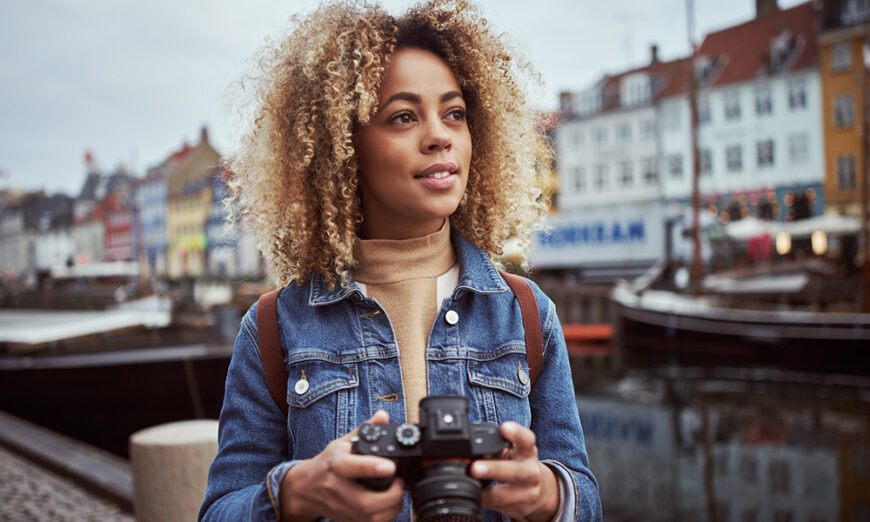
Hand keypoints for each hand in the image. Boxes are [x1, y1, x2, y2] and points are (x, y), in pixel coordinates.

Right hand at [279, 410, 403, 521]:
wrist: (307, 488)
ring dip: (392, 507)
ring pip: (370, 517)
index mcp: (336, 464)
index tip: (389, 466)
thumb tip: (382, 416)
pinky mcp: (347, 521)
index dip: (371, 468)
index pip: (351, 467)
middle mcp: (337, 488)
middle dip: (391, 495)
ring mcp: (342, 508)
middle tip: (401, 483)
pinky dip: (386, 515)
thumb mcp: (342, 442)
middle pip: (365, 502)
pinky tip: (389, 504)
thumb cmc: (328, 463)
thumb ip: (365, 429)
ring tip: (397, 492)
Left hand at [470, 422, 558, 521]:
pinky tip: (475, 498)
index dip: (517, 433)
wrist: (540, 491)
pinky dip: (484, 502)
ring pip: (505, 496)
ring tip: (469, 488)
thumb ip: (497, 446)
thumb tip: (466, 446)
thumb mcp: (515, 452)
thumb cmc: (519, 465)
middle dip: (494, 470)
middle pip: (515, 472)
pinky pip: (498, 508)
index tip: (505, 427)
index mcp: (528, 452)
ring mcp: (528, 493)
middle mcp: (531, 472)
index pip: (526, 440)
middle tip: (475, 468)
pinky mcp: (521, 509)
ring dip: (485, 493)